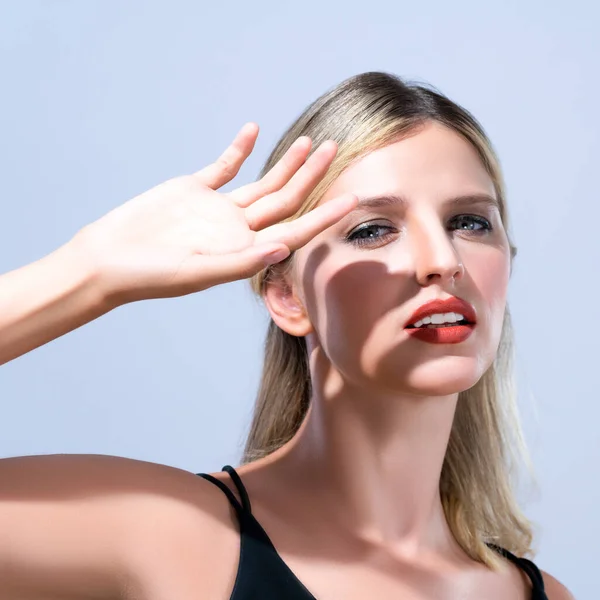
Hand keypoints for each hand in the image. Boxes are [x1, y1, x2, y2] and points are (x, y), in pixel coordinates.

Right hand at [70, 123, 357, 305]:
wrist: (109, 259)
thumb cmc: (152, 276)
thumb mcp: (198, 272)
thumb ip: (241, 261)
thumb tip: (283, 247)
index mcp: (245, 250)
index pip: (294, 230)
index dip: (324, 216)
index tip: (353, 200)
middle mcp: (238, 229)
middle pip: (285, 199)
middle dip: (311, 175)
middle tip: (336, 149)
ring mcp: (218, 209)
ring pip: (262, 182)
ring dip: (285, 162)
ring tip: (311, 141)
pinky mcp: (194, 190)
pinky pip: (224, 165)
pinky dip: (238, 149)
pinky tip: (253, 130)